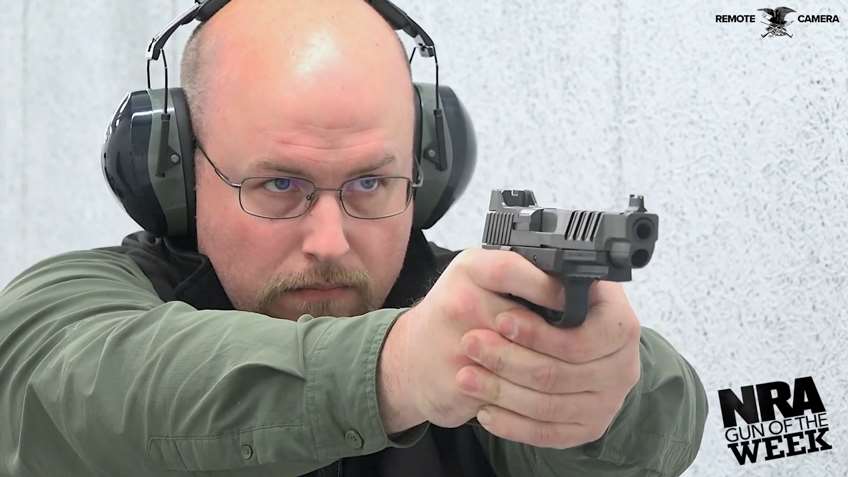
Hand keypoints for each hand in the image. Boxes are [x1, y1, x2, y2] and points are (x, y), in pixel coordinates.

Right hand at [377, 248, 565, 431]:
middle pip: (525, 321)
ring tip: (571, 369)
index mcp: (469, 269)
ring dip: (551, 368)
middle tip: (584, 344)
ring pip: (524, 361)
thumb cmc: (453, 315)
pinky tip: (541, 390)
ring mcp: (457, 343)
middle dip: (558, 337)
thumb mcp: (478, 279)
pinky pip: (511, 389)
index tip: (575, 300)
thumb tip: (576, 286)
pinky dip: (531, 392)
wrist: (406, 360)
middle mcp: (459, 301)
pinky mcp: (459, 381)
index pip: (514, 270)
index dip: (550, 288)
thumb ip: (518, 276)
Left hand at [456, 280, 641, 448]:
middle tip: (470, 344)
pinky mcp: (588, 428)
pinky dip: (512, 424)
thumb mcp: (561, 281)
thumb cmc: (558, 305)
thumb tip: (531, 277)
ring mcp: (608, 402)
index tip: (500, 320)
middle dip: (507, 358)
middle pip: (558, 373)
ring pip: (548, 405)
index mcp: (620, 325)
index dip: (538, 333)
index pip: (582, 338)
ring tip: (465, 377)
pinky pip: (548, 434)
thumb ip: (551, 280)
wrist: (578, 343)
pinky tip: (485, 411)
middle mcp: (623, 366)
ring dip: (501, 391)